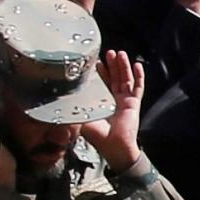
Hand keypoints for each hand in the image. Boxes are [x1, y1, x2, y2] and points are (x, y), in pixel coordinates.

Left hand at [84, 50, 146, 170]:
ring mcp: (126, 101)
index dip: (100, 73)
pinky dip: (139, 76)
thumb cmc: (99, 137)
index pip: (102, 84)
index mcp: (103, 104)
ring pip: (125, 79)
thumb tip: (60, 100)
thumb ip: (75, 109)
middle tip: (108, 52)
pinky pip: (138, 87)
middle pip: (115, 78)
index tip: (96, 61)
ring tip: (120, 53)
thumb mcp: (82, 119)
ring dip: (123, 66)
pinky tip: (137, 65)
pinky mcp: (134, 103)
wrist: (115, 147)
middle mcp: (115, 101)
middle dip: (112, 65)